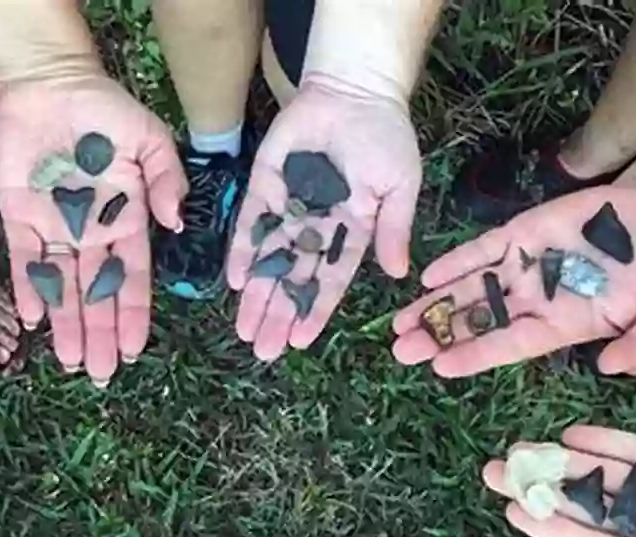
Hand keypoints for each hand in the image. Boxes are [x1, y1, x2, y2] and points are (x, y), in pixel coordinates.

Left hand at [0, 75, 185, 384]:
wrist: (51, 84)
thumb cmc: (106, 109)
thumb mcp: (149, 138)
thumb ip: (167, 179)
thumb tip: (175, 222)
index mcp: (126, 219)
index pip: (132, 276)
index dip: (133, 312)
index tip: (136, 347)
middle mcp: (91, 234)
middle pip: (96, 293)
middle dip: (101, 333)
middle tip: (103, 373)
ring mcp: (54, 229)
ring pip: (62, 287)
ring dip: (67, 325)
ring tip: (73, 363)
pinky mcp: (19, 218)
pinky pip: (23, 262)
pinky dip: (27, 289)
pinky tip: (32, 320)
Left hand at [226, 79, 419, 360]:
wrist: (355, 87)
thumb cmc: (386, 135)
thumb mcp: (401, 186)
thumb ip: (395, 229)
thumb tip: (400, 275)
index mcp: (351, 232)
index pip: (330, 281)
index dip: (315, 312)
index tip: (299, 342)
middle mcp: (316, 227)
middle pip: (294, 279)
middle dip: (278, 314)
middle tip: (261, 350)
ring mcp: (288, 207)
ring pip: (269, 260)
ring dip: (256, 294)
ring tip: (243, 329)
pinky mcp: (264, 185)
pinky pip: (250, 223)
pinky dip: (241, 251)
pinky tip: (234, 280)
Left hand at [393, 181, 635, 375]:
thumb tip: (613, 370)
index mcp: (562, 324)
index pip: (509, 344)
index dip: (476, 355)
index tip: (441, 367)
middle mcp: (535, 299)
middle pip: (478, 322)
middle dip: (439, 336)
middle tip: (400, 350)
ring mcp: (524, 266)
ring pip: (470, 290)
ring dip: (435, 306)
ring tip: (397, 323)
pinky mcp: (522, 233)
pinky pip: (482, 250)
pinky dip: (456, 262)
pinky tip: (426, 278)